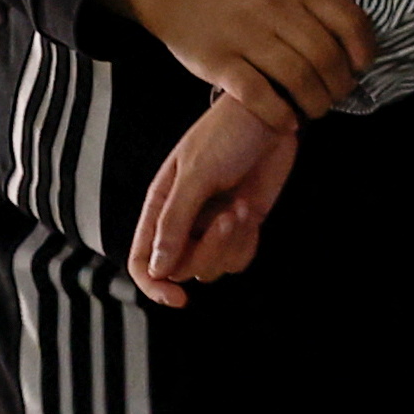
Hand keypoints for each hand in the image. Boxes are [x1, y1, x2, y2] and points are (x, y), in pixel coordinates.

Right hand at [104, 0, 375, 129]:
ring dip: (315, 103)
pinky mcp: (217, 61)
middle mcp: (273, 7)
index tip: (361, 67)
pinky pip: (257, 93)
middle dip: (339, 85)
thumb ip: (313, 10)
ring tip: (314, 110)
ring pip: (297, 77)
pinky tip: (288, 122)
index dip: (363, 49)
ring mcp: (244, 34)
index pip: (347, 18)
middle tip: (336, 96)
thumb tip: (352, 53)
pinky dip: (279, 114)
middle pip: (324, 55)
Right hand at [129, 95, 299, 306]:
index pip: (142, 261)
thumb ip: (174, 222)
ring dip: (231, 243)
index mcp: (160, 205)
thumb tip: (157, 268)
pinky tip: (250, 210)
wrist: (271, 115)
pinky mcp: (241, 225)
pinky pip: (238, 257)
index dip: (154, 286)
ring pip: (213, 267)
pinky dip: (246, 241)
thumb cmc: (227, 134)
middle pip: (182, 268)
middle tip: (227, 217)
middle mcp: (183, 221)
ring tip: (241, 206)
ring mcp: (212, 225)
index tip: (177, 298)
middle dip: (209, 250)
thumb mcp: (196, 174)